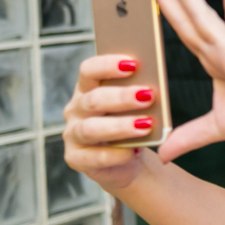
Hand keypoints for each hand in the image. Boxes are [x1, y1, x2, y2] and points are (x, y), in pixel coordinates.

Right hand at [62, 55, 157, 189]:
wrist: (129, 160)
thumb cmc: (132, 123)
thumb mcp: (136, 106)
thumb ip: (139, 94)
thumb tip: (152, 88)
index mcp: (88, 88)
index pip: (89, 70)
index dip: (108, 65)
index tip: (133, 64)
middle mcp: (76, 109)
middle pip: (94, 99)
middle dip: (122, 97)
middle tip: (148, 96)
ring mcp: (72, 134)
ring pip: (91, 128)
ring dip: (120, 126)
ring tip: (146, 125)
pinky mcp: (75, 158)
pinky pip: (94, 157)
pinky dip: (116, 155)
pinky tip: (134, 151)